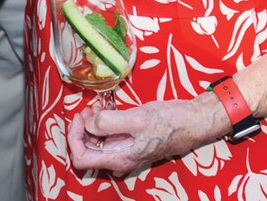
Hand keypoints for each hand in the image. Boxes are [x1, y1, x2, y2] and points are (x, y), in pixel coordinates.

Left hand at [66, 96, 225, 175]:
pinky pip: (109, 134)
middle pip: (85, 150)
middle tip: (87, 109)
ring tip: (95, 107)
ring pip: (96, 142)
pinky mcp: (130, 140)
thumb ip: (109, 122)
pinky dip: (103, 121)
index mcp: (119, 158)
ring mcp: (125, 149)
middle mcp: (120, 158)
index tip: (80, 117)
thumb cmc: (169, 122)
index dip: (74, 137)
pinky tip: (106, 108)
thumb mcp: (137, 119)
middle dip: (81, 129)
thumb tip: (89, 123)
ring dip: (91, 124)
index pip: (81, 159)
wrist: (192, 121)